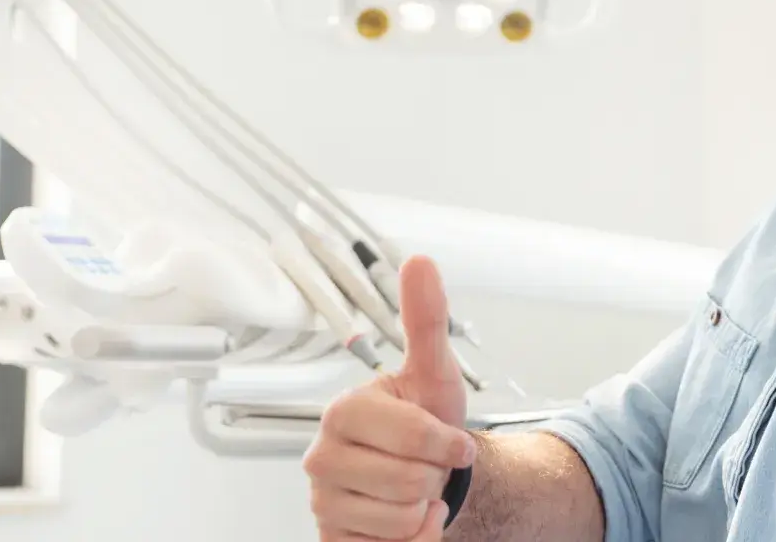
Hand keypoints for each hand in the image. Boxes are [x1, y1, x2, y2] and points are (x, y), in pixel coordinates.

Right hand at [305, 256, 476, 540]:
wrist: (427, 473)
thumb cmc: (428, 420)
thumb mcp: (436, 370)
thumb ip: (427, 319)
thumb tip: (419, 261)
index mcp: (343, 412)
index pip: (415, 437)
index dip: (448, 443)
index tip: (454, 441)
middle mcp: (322, 458)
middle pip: (409, 482)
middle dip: (436, 475)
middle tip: (426, 463)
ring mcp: (323, 502)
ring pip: (402, 518)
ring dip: (426, 507)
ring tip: (415, 486)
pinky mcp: (332, 539)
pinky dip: (415, 537)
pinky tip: (405, 517)